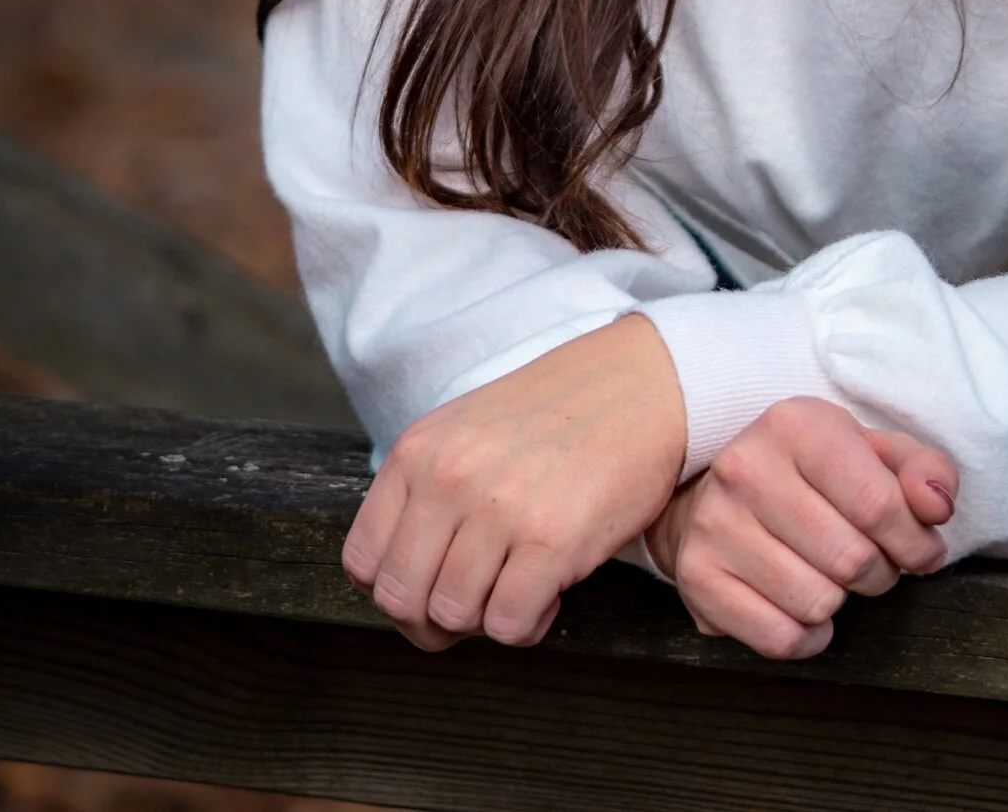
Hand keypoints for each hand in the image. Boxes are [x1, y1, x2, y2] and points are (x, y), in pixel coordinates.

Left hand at [342, 313, 685, 650]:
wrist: (644, 383)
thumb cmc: (559, 414)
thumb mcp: (468, 431)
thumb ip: (426, 491)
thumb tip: (404, 583)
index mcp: (419, 450)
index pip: (362, 562)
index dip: (396, 589)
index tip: (433, 583)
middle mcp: (449, 477)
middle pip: (401, 600)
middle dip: (436, 619)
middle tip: (478, 599)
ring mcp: (499, 508)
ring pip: (453, 617)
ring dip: (488, 617)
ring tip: (521, 582)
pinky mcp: (552, 539)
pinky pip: (509, 625)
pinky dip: (529, 623)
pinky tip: (551, 587)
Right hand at [645, 395, 956, 660]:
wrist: (716, 492)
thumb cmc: (813, 474)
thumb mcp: (872, 452)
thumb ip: (923, 470)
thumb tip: (937, 506)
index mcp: (795, 424)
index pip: (879, 504)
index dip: (916, 543)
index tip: (921, 550)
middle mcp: (746, 468)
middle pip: (852, 560)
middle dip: (878, 572)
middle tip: (869, 560)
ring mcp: (714, 524)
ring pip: (817, 603)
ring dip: (839, 601)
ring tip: (828, 572)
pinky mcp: (696, 577)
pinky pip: (780, 639)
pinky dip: (806, 636)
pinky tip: (799, 603)